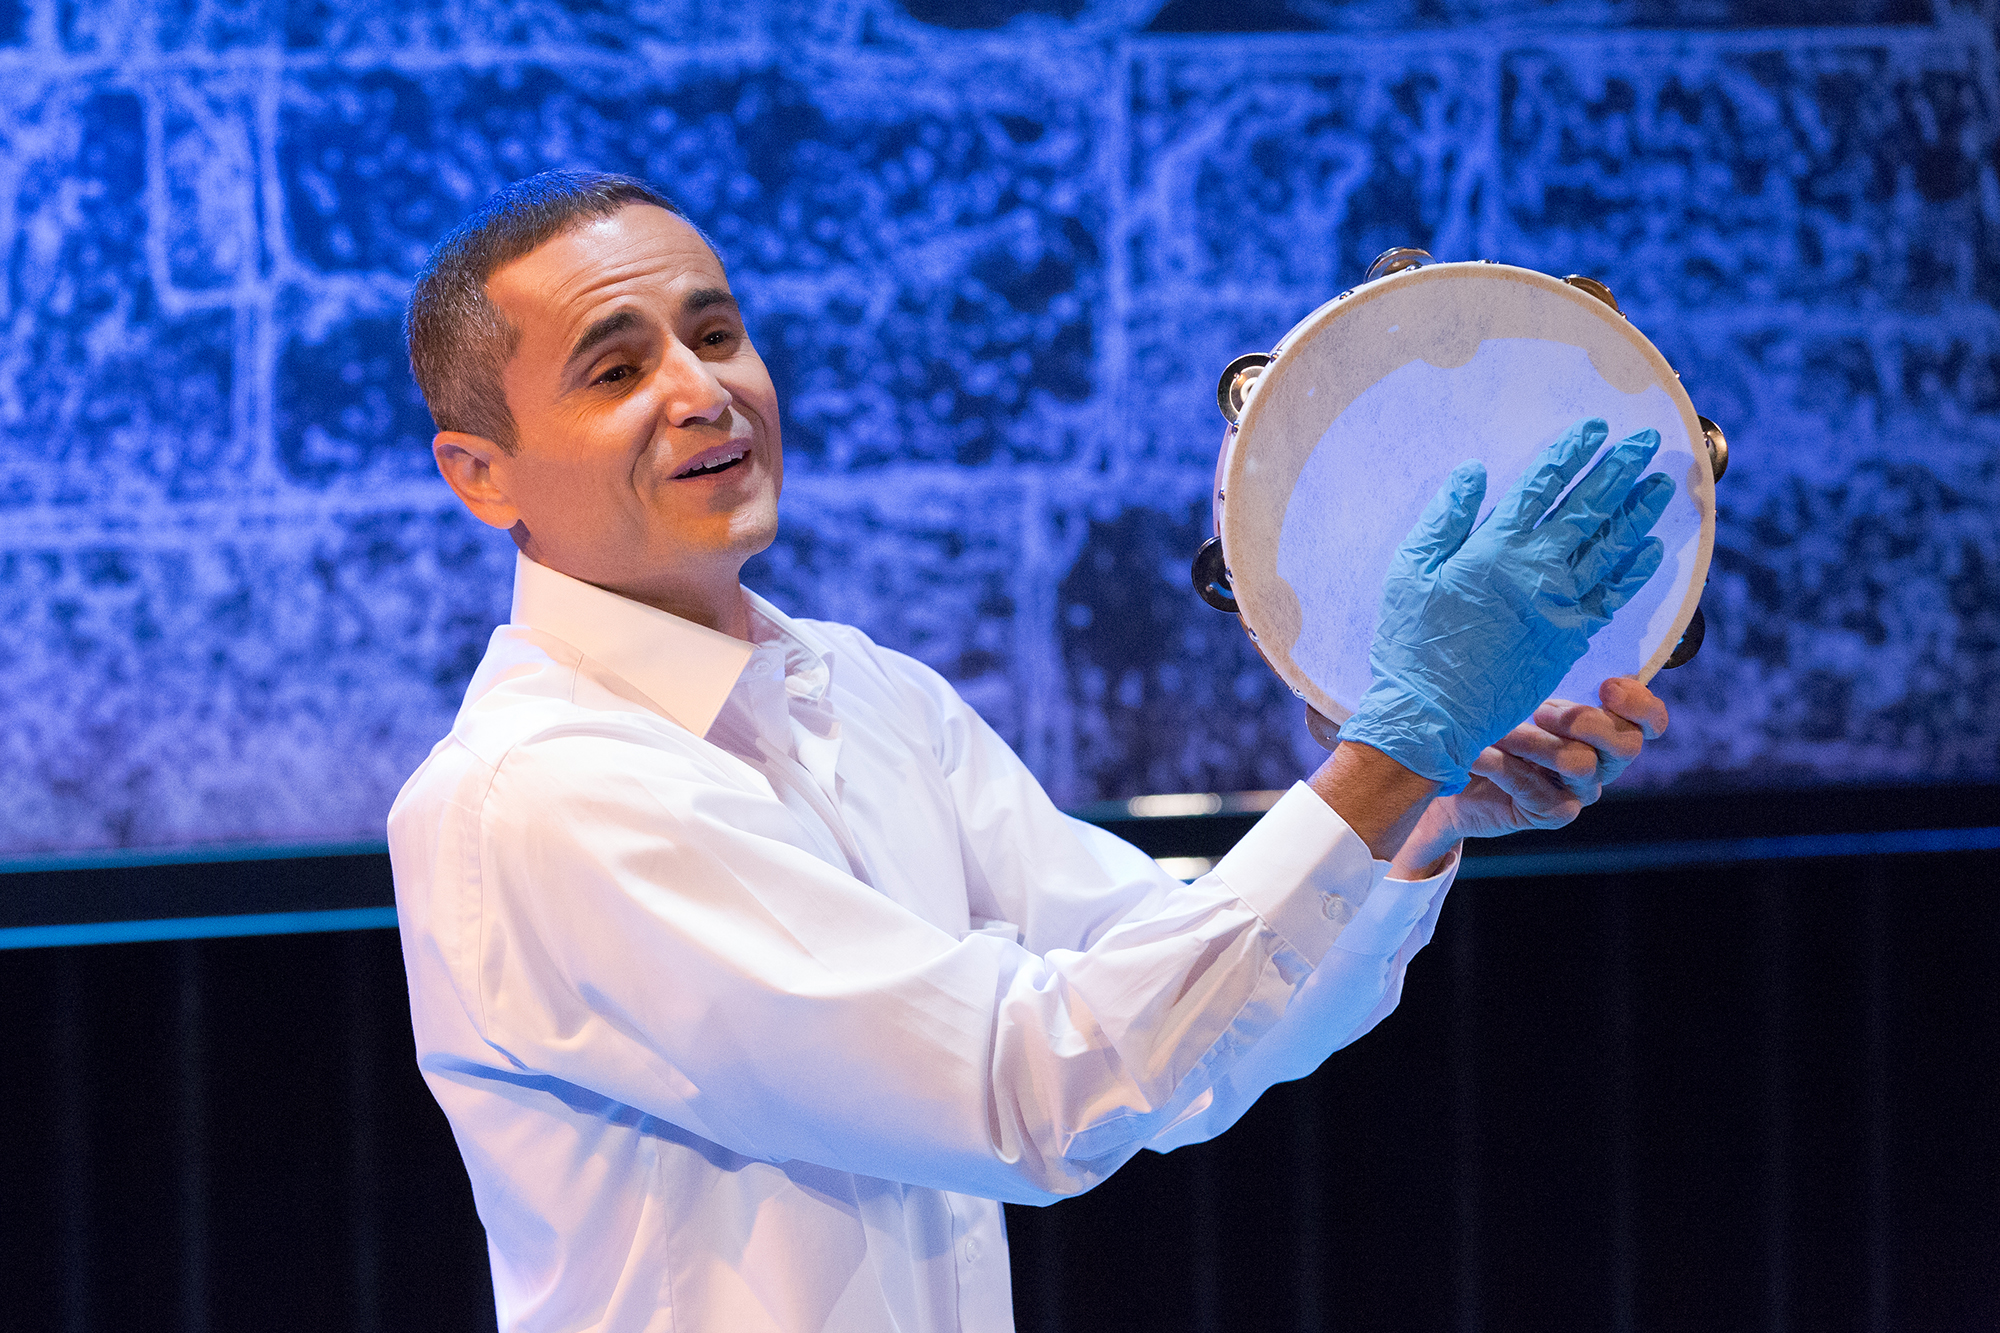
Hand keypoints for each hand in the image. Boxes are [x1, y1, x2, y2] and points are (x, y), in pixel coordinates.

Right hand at [1338, 419, 1675, 793]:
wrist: (1432, 715)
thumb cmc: (1412, 643)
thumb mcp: (1409, 572)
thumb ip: (1444, 520)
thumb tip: (1473, 473)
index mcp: (1493, 549)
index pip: (1542, 487)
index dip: (1571, 454)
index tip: (1596, 429)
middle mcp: (1536, 571)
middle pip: (1588, 509)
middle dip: (1618, 471)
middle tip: (1644, 443)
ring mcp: (1559, 605)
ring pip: (1610, 548)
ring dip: (1638, 513)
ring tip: (1660, 484)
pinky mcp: (1569, 638)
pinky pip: (1613, 598)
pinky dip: (1635, 571)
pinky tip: (1652, 549)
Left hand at [1388, 676, 1668, 877]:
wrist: (1451, 770)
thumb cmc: (1490, 716)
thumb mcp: (1518, 687)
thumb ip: (1545, 667)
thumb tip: (1551, 628)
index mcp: (1605, 724)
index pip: (1650, 721)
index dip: (1641, 705)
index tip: (1607, 686)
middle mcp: (1601, 759)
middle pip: (1627, 745)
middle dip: (1586, 721)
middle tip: (1541, 711)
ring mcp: (1579, 791)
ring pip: (1580, 763)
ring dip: (1535, 741)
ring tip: (1498, 730)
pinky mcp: (1551, 813)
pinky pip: (1536, 789)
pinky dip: (1501, 765)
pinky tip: (1475, 754)